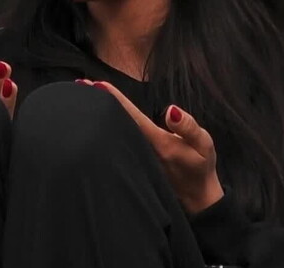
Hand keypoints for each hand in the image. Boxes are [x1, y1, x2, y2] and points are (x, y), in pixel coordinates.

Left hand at [79, 79, 224, 213]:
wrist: (197, 198)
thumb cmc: (200, 167)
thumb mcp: (204, 144)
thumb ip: (188, 126)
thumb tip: (171, 110)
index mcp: (158, 144)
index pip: (132, 117)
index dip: (115, 100)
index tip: (97, 85)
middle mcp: (142, 151)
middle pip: (117, 122)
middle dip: (98, 103)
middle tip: (79, 84)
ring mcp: (136, 158)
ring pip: (115, 133)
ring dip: (98, 115)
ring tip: (81, 96)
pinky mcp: (134, 163)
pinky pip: (118, 141)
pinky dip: (105, 127)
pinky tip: (94, 119)